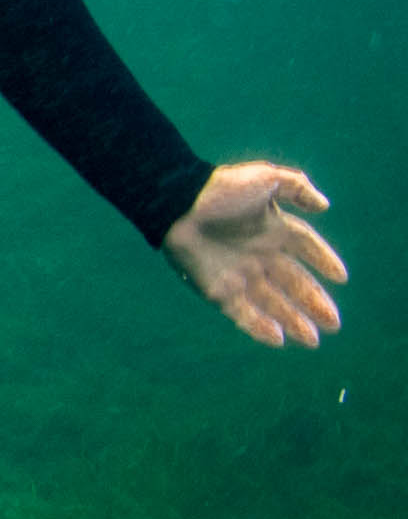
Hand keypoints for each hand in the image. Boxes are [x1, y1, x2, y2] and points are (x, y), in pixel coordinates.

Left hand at [163, 161, 347, 347]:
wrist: (177, 204)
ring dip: (293, 322)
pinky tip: (279, 340)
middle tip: (334, 324)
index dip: (324, 261)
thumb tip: (325, 206)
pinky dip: (259, 327)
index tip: (341, 277)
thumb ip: (298, 187)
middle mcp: (259, 255)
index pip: (307, 248)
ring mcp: (239, 274)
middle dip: (314, 303)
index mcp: (273, 229)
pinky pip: (242, 313)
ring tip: (313, 340)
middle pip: (294, 284)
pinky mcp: (218, 290)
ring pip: (273, 304)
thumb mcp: (266, 178)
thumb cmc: (220, 189)